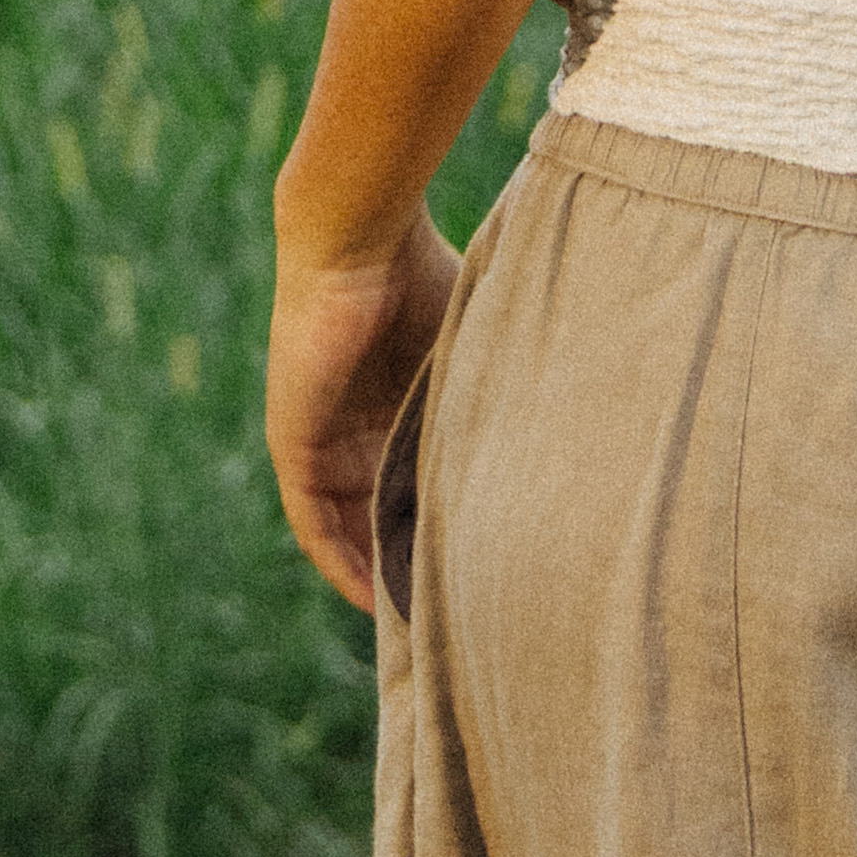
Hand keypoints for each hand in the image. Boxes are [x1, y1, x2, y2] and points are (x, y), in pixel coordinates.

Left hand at [266, 209, 460, 614]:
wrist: (360, 239)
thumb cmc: (423, 272)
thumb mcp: (464, 349)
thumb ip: (487, 386)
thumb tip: (564, 423)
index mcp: (388, 403)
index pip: (405, 483)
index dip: (430, 525)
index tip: (465, 565)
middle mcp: (349, 428)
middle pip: (373, 513)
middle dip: (403, 560)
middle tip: (441, 610)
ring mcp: (317, 438)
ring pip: (343, 525)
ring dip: (371, 570)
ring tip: (409, 616)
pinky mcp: (292, 444)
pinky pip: (311, 520)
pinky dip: (338, 558)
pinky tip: (368, 592)